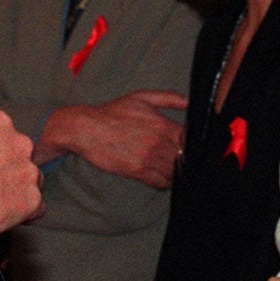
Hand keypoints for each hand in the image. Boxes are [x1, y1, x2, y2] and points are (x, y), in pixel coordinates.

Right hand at [0, 111, 41, 246]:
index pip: (3, 132)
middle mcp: (19, 143)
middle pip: (21, 156)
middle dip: (9, 170)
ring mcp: (29, 171)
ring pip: (31, 181)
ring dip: (18, 191)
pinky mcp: (33, 199)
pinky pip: (36, 207)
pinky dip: (24, 214)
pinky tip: (5, 217)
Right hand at [36, 90, 186, 187]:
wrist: (87, 128)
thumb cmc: (112, 112)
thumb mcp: (141, 98)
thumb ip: (168, 98)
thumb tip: (189, 101)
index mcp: (162, 124)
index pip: (190, 139)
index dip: (192, 144)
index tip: (189, 146)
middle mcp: (158, 142)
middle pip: (184, 158)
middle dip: (184, 159)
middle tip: (180, 160)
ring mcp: (149, 158)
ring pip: (174, 172)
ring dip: (175, 172)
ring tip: (170, 169)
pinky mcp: (137, 171)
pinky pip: (160, 182)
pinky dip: (164, 182)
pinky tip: (161, 177)